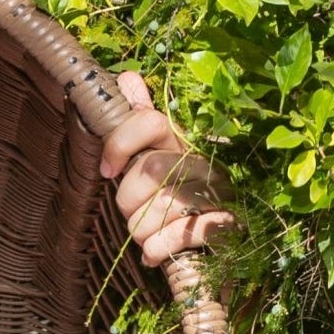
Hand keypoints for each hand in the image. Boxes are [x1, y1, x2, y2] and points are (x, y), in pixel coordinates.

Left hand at [100, 71, 235, 268]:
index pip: (150, 121)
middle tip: (132, 214)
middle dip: (127, 201)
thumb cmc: (166, 206)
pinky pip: (180, 235)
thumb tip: (128, 79)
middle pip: (149, 169)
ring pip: (160, 208)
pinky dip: (157, 250)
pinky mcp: (226, 225)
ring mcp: (218, 193)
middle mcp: (202, 162)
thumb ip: (136, 126)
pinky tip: (155, 253)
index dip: (120, 143)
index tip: (108, 171)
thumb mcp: (148, 164)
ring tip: (146, 237)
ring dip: (141, 232)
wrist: (203, 251)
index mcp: (181, 143)